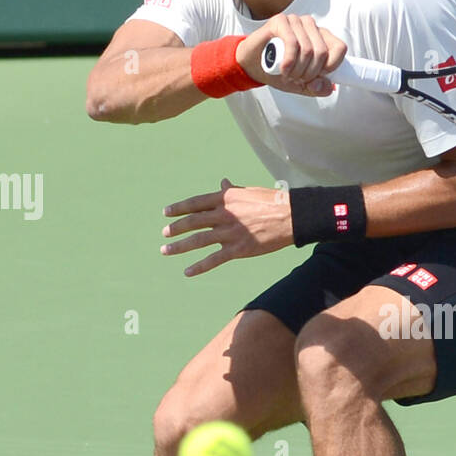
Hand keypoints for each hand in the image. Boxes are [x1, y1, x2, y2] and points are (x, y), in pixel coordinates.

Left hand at [161, 179, 291, 274]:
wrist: (291, 217)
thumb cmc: (272, 202)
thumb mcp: (249, 192)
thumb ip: (232, 191)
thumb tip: (223, 183)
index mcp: (226, 199)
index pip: (196, 203)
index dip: (179, 208)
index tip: (166, 213)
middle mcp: (224, 215)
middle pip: (193, 222)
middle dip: (176, 228)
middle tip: (164, 233)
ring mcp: (230, 233)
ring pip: (199, 240)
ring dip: (179, 246)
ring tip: (166, 250)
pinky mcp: (239, 249)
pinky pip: (214, 259)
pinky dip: (199, 266)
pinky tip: (187, 271)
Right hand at [235, 15, 346, 97]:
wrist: (251, 65)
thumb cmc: (277, 70)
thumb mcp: (301, 85)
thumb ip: (316, 87)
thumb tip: (329, 87)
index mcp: (320, 37)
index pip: (340, 48)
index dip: (331, 67)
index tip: (317, 77)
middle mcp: (310, 26)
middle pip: (322, 52)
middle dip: (310, 73)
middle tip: (296, 78)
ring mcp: (295, 21)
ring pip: (308, 49)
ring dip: (297, 69)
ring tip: (287, 74)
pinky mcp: (280, 21)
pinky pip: (293, 43)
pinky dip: (289, 61)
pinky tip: (283, 69)